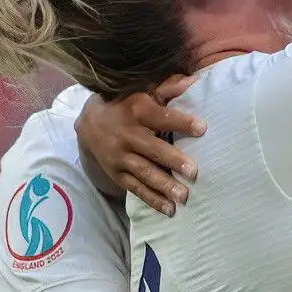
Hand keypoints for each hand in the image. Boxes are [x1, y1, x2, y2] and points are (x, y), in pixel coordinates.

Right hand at [76, 77, 202, 211]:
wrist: (89, 122)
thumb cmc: (127, 103)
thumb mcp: (144, 90)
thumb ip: (168, 87)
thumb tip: (194, 81)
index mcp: (137, 110)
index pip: (161, 116)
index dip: (181, 122)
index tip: (202, 128)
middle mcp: (127, 134)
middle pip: (152, 149)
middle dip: (172, 160)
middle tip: (193, 172)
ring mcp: (120, 157)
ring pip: (144, 172)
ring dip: (164, 185)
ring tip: (183, 196)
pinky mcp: (117, 174)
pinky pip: (136, 188)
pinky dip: (152, 199)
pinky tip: (169, 210)